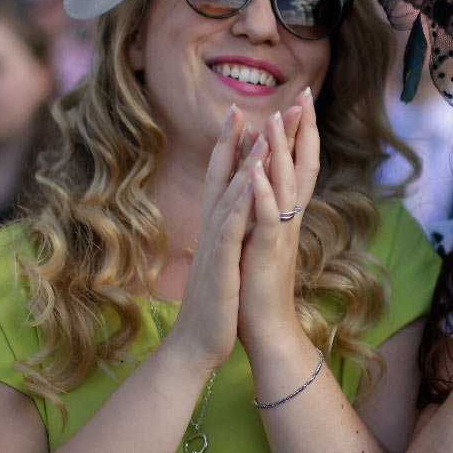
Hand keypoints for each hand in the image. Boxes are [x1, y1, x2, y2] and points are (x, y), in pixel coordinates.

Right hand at [169, 106, 260, 372]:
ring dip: (241, 164)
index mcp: (216, 229)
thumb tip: (230, 215)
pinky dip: (238, 204)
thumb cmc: (214, 305)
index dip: (230, 148)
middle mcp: (211, 230)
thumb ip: (224, 235)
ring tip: (256, 134)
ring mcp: (214, 246)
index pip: (222, 180)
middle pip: (220, 178)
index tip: (240, 116)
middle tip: (241, 107)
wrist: (196, 346)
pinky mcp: (220, 266)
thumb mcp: (222, 261)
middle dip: (231, 143)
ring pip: (228, 196)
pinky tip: (247, 184)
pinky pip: (230, 230)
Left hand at [237, 88, 318, 350]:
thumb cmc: (260, 288)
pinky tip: (256, 171)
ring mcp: (281, 234)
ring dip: (280, 150)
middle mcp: (289, 219)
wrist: (265, 330)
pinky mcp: (268, 253)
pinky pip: (267, 217)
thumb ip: (267, 213)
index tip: (301, 101)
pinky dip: (262, 192)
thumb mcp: (262, 242)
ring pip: (285, 184)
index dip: (300, 133)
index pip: (298, 165)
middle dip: (302, 129)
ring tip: (276, 117)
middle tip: (305, 93)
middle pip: (303, 165)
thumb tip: (264, 186)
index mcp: (285, 215)